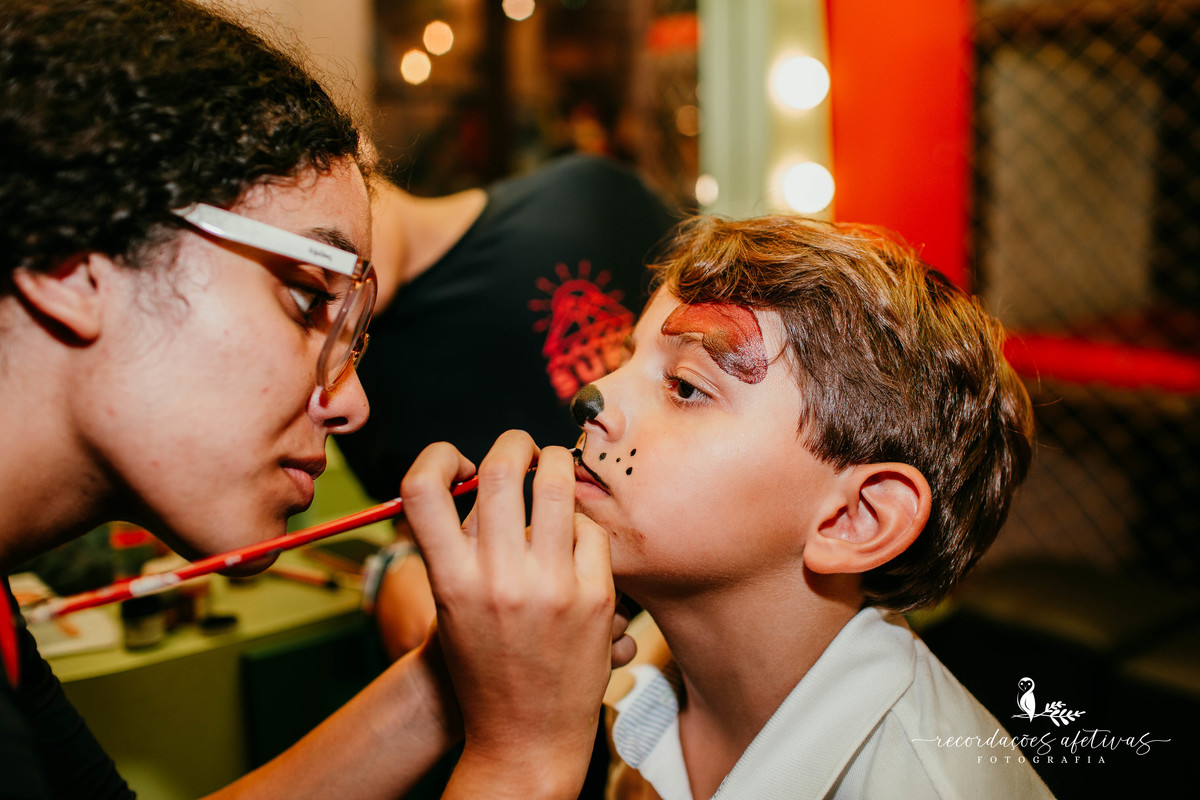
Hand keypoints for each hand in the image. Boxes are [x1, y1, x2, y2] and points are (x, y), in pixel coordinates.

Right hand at [400, 431, 616, 798]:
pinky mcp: (595, 598)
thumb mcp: (452, 603)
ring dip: (557, 464)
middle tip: (522, 448)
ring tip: (555, 469)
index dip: (437, 456)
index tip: (459, 462)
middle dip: (514, 443)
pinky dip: (583, 525)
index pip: (421, 488)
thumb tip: (480, 476)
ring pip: (559, 484)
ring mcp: (551, 587)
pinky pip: (593, 530)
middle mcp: (498, 579)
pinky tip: (576, 539)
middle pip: (503, 467)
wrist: (525, 737)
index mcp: (450, 578)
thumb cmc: (481, 663)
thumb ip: (461, 541)